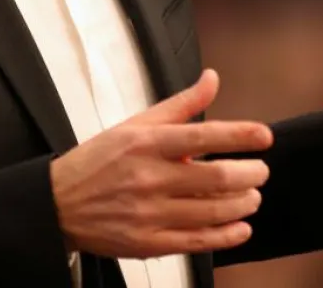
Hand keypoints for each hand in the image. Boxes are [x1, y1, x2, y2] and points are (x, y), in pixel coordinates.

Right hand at [50, 69, 272, 257]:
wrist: (58, 203)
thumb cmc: (98, 161)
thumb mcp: (135, 124)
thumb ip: (180, 105)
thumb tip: (212, 80)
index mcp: (147, 143)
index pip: (203, 136)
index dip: (239, 135)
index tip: (264, 136)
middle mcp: (150, 178)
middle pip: (216, 177)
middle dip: (249, 174)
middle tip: (260, 171)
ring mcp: (150, 212)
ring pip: (211, 210)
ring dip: (242, 204)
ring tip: (252, 197)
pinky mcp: (149, 242)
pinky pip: (197, 241)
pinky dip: (225, 236)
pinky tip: (240, 228)